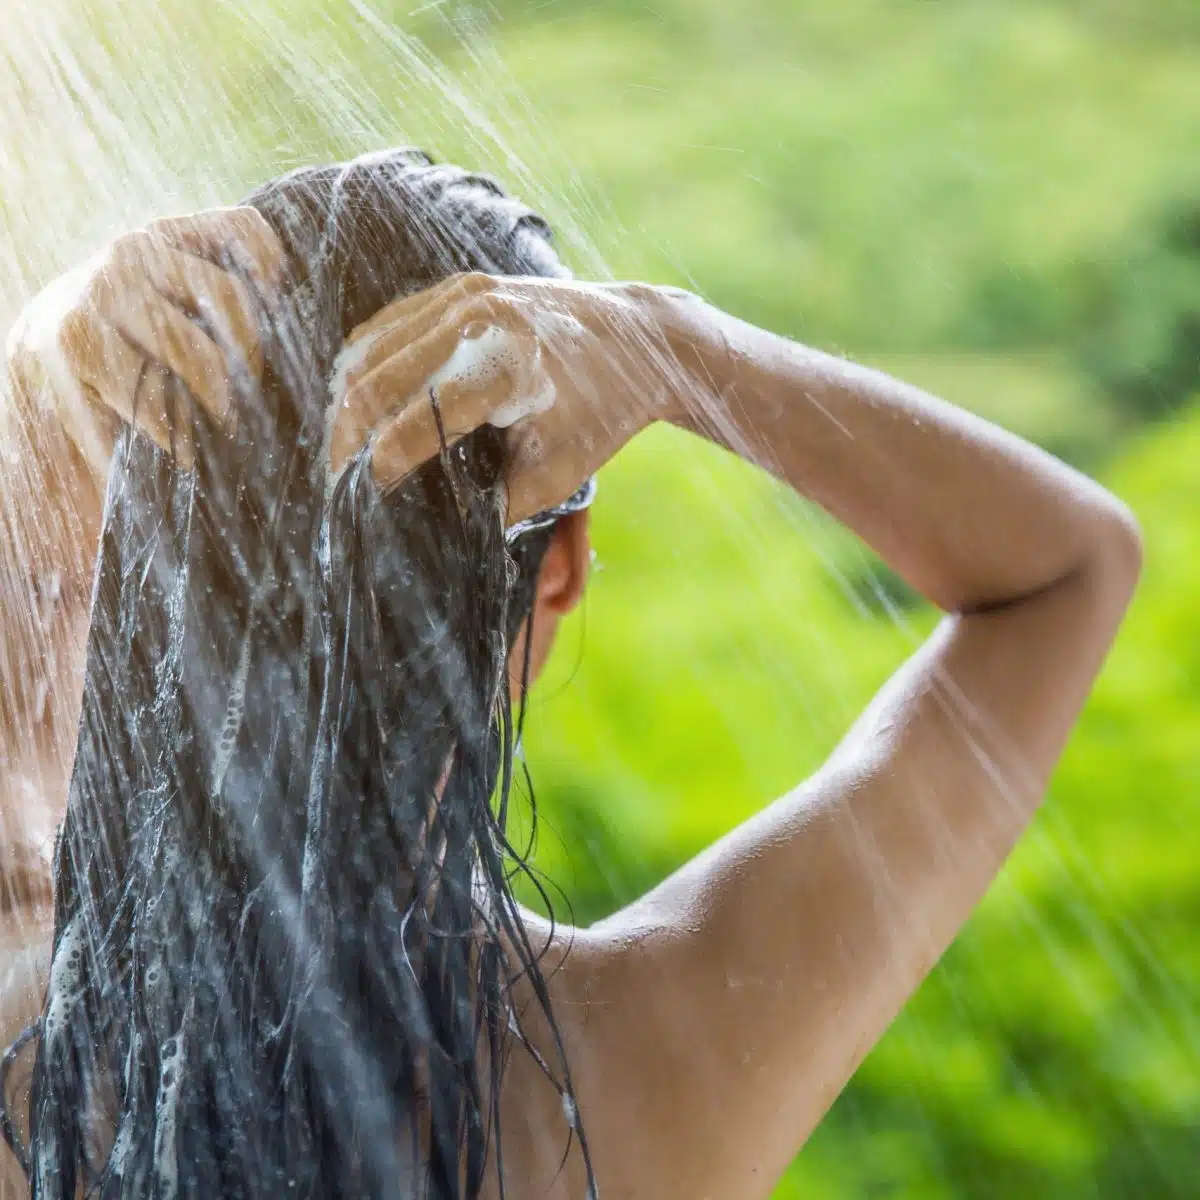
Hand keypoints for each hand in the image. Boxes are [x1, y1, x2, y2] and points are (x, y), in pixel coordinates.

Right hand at [5, 207, 285, 473]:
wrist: (32, 383)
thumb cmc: (123, 355)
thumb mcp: (167, 313)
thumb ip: (213, 301)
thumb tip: (288, 321)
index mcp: (163, 238)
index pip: (243, 230)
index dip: (273, 272)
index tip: (276, 315)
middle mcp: (134, 251)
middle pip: (233, 300)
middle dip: (249, 360)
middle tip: (242, 399)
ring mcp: (103, 290)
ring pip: (200, 352)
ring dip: (219, 403)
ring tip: (218, 427)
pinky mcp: (79, 340)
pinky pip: (157, 395)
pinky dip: (177, 434)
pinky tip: (180, 451)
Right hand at [329, 272, 701, 523]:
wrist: (637, 339)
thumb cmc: (601, 413)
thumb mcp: (559, 473)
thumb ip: (501, 508)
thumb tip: (447, 538)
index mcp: (505, 368)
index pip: (417, 422)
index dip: (381, 464)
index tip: (365, 498)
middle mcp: (476, 321)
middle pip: (376, 380)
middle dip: (347, 436)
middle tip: (336, 480)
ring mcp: (463, 295)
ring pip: (370, 348)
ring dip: (347, 400)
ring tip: (340, 446)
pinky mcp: (458, 286)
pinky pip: (387, 324)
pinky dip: (364, 363)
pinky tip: (358, 401)